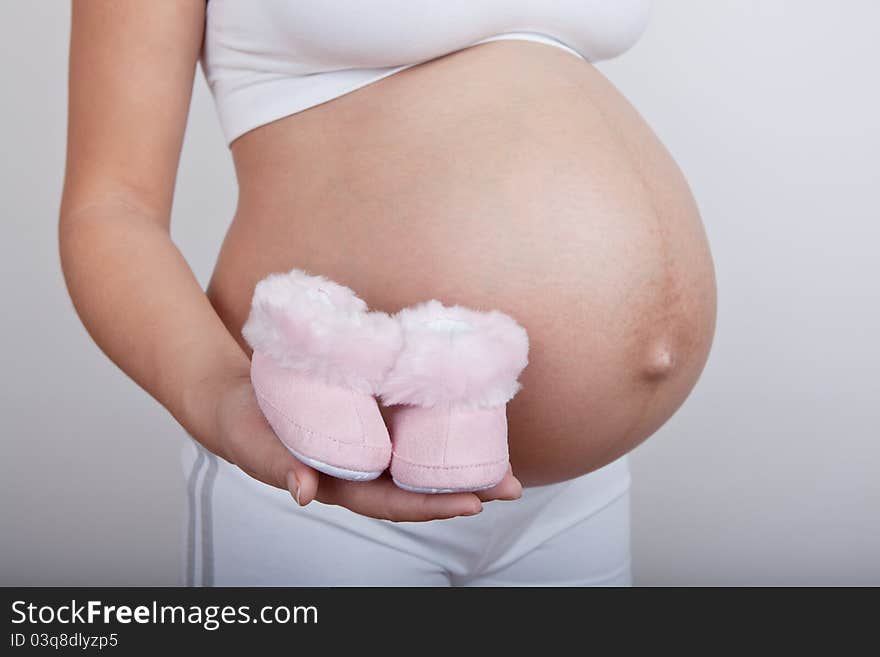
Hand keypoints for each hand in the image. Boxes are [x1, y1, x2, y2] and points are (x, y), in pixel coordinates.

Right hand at [210, 376, 522, 521]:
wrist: (237, 402)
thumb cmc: (245, 429)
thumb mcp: (256, 447)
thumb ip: (276, 467)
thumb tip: (305, 490)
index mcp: (340, 484)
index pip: (392, 502)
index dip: (432, 505)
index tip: (473, 504)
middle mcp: (364, 468)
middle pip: (419, 487)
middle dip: (466, 490)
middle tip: (512, 487)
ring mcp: (371, 444)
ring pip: (421, 460)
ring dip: (463, 464)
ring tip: (507, 466)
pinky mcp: (372, 418)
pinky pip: (412, 427)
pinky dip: (442, 427)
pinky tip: (473, 419)